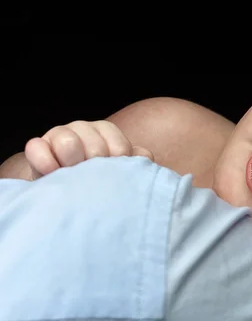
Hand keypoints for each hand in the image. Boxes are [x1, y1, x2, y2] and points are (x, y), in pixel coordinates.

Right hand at [24, 120, 153, 178]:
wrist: (67, 191)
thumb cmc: (98, 180)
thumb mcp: (118, 172)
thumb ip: (135, 164)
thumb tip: (145, 158)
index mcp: (107, 133)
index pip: (120, 147)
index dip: (119, 167)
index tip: (116, 180)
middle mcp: (84, 129)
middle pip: (96, 147)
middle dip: (96, 170)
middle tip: (95, 185)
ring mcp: (59, 135)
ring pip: (68, 142)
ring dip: (73, 164)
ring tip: (76, 181)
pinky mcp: (38, 148)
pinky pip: (37, 148)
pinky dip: (45, 162)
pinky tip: (53, 174)